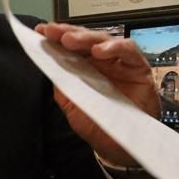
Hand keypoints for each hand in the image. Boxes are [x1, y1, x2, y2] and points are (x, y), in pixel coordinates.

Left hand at [35, 22, 160, 165]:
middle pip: (85, 39)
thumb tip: (47, 63)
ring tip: (70, 40)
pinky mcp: (138, 68)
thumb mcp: (71, 104)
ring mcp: (119, 63)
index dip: (55, 37)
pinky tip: (99, 51)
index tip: (40, 32)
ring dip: (86, 38)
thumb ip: (61, 84)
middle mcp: (101, 62)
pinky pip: (129, 52)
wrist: (116, 146)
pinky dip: (114, 48)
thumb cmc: (95, 123)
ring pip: (104, 40)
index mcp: (83, 67)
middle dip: (67, 33)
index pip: (69, 47)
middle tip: (52, 32)